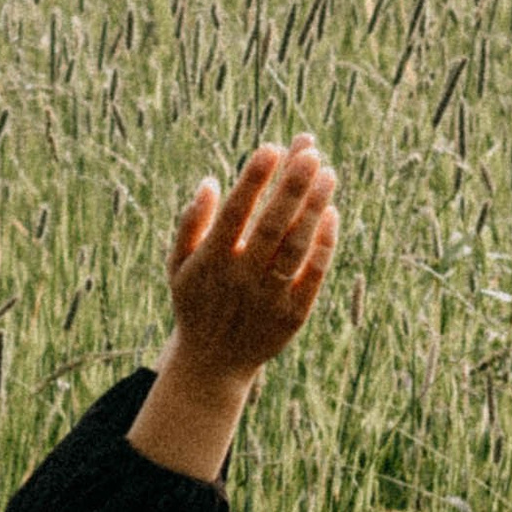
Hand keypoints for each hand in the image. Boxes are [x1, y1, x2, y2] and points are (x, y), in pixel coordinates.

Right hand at [127, 137, 340, 479]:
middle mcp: (240, 278)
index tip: (272, 147)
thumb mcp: (178, 265)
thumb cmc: (196, 302)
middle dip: (292, 186)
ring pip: (297, 246)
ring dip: (315, 208)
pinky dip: (324, 243)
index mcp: (211, 261)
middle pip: (272, 225)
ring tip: (329, 173)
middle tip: (311, 152)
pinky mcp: (293, 315)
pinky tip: (333, 213)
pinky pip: (313, 274)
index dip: (253, 179)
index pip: (235, 212)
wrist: (213, 364)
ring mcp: (269, 297)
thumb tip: (211, 181)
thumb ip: (190, 223)